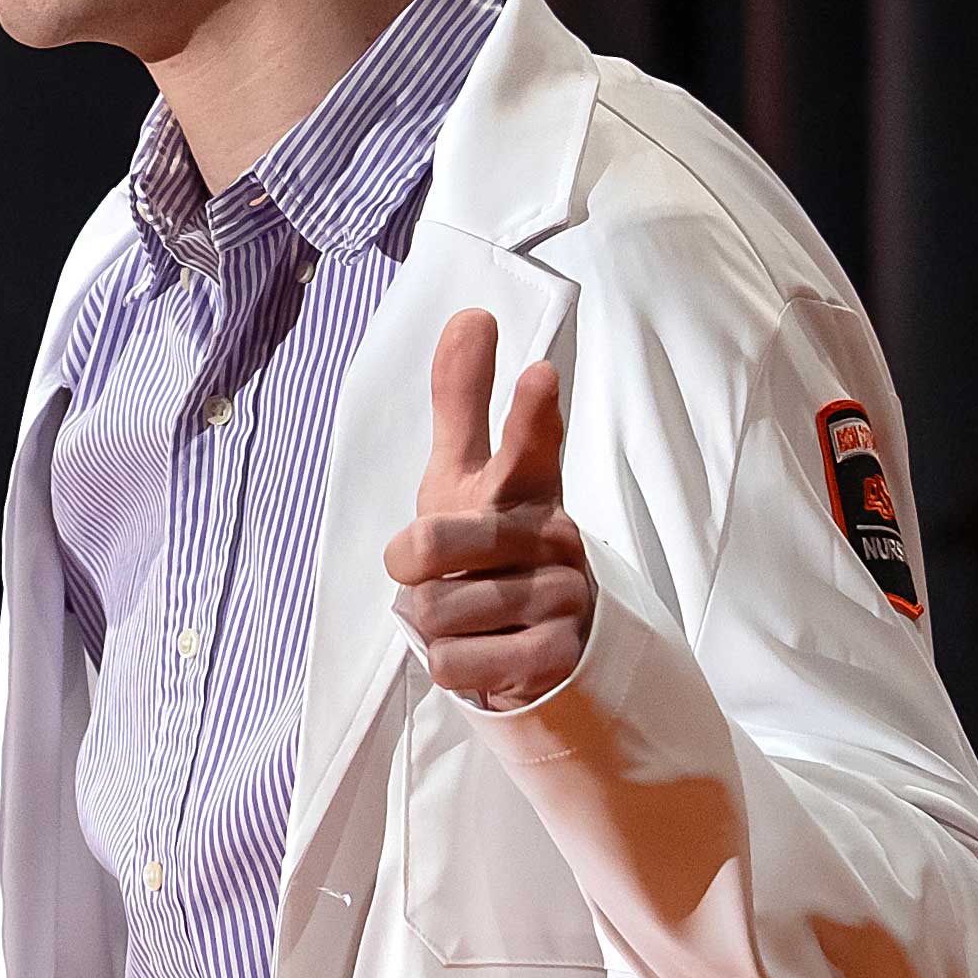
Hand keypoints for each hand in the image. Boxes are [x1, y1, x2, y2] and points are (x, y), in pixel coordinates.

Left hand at [384, 307, 593, 706]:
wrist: (532, 649)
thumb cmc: (486, 548)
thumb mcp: (465, 475)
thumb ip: (464, 401)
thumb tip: (472, 313)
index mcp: (530, 486)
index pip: (530, 442)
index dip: (531, 412)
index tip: (539, 373)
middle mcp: (555, 536)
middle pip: (438, 541)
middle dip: (413, 564)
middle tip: (426, 570)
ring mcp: (563, 598)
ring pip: (438, 611)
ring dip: (431, 622)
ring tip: (467, 617)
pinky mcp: (557, 658)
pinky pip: (454, 662)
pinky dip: (450, 665)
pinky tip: (483, 655)